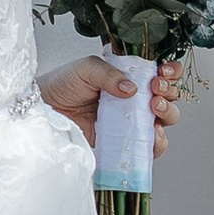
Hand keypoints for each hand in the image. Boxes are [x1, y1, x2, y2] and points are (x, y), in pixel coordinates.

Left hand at [38, 55, 183, 154]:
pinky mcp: (124, 142)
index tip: (163, 71)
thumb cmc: (62, 85)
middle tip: (156, 88)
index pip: (160, 72)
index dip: (170, 71)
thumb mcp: (86, 68)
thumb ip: (110, 74)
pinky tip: (152, 133)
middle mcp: (135, 98)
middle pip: (168, 96)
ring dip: (168, 113)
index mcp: (129, 76)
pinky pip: (149, 146)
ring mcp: (131, 121)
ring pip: (164, 120)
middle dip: (169, 91)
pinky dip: (157, 142)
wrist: (43, 110)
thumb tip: (132, 88)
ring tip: (154, 107)